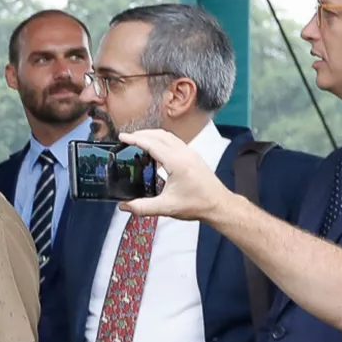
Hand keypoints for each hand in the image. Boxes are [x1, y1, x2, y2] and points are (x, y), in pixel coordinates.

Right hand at [120, 128, 235, 224]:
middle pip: (159, 135)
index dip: (135, 139)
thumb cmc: (197, 204)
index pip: (152, 144)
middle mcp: (184, 153)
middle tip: (126, 138)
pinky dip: (160, 140)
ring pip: (168, 136)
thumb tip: (123, 206)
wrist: (219, 204)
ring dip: (151, 135)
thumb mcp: (167, 208)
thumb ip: (142, 207)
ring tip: (137, 140)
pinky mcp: (193, 156)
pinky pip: (174, 141)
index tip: (122, 137)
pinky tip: (154, 149)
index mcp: (177, 163)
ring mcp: (190, 153)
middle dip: (141, 134)